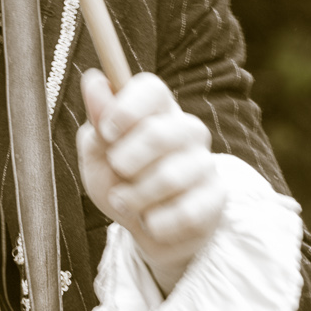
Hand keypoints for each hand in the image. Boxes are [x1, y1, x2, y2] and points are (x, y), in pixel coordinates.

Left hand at [77, 68, 226, 293]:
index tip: (107, 132)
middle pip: (159, 133)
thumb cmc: (120, 183)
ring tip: (124, 202)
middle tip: (116, 172)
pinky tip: (152, 220)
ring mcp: (205, 163)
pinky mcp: (216, 197)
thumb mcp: (97, 155)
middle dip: (125, 161)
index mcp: (157, 111)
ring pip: (169, 178)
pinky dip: (157, 222)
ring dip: (134, 197)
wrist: (146, 230)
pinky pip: (185, 212)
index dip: (125, 109)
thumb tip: (94, 81)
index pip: (152, 90)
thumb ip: (97, 121)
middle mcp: (188, 130)